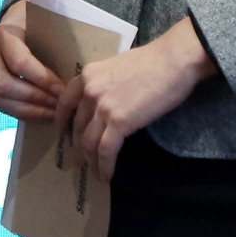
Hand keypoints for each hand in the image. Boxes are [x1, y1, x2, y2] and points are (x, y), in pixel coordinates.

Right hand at [0, 0, 63, 120]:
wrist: (13, 23)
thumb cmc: (35, 26)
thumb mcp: (44, 29)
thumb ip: (54, 48)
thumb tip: (74, 79)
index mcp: (2, 32)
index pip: (20, 63)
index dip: (42, 81)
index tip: (63, 91)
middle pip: (5, 84)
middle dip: (35, 99)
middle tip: (58, 107)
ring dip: (28, 110)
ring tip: (51, 114)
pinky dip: (20, 112)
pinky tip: (39, 114)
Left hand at [54, 19, 216, 180]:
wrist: (173, 60)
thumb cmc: (152, 61)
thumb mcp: (116, 66)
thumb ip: (104, 82)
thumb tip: (105, 98)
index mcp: (88, 75)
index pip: (65, 102)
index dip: (62, 121)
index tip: (64, 133)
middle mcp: (89, 90)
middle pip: (77, 126)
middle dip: (77, 146)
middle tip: (80, 159)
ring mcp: (102, 107)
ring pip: (88, 142)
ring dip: (90, 161)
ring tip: (94, 172)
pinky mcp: (119, 122)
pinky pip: (105, 151)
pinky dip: (104, 166)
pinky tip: (106, 175)